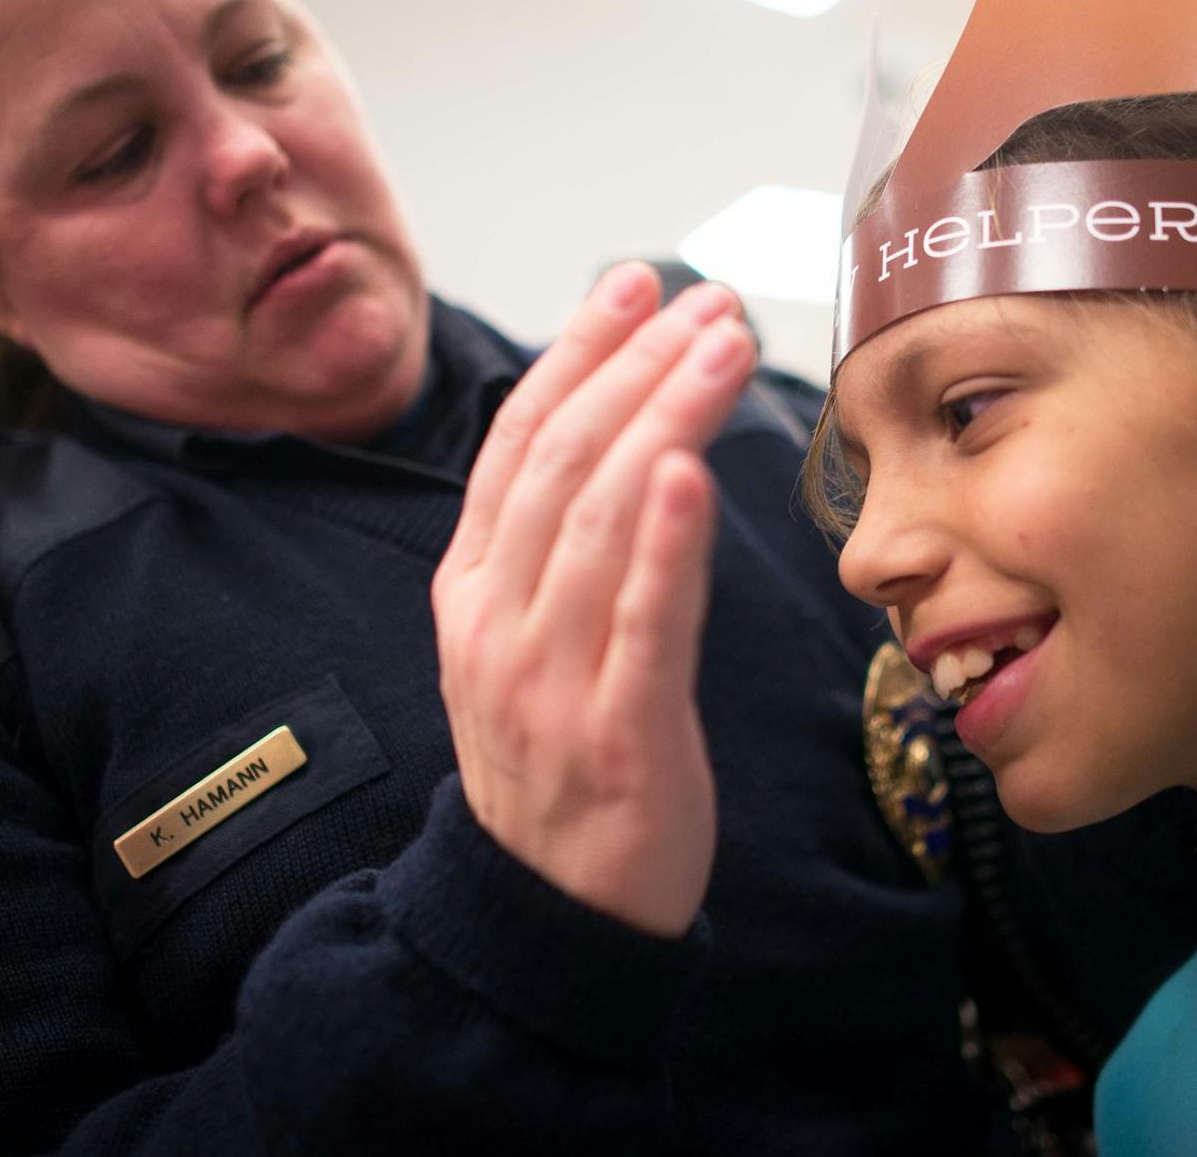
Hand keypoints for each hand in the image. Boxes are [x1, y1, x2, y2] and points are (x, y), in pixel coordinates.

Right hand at [432, 264, 754, 936]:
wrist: (552, 912)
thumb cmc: (563, 761)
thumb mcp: (530, 642)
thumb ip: (565, 548)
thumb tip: (636, 436)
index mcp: (474, 589)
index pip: (520, 441)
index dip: (577, 352)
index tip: (634, 284)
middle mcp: (498, 621)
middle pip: (563, 461)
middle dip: (636, 364)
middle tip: (708, 302)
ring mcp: (548, 677)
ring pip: (601, 518)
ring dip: (664, 416)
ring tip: (722, 345)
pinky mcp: (616, 731)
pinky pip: (638, 621)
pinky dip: (664, 540)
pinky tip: (695, 468)